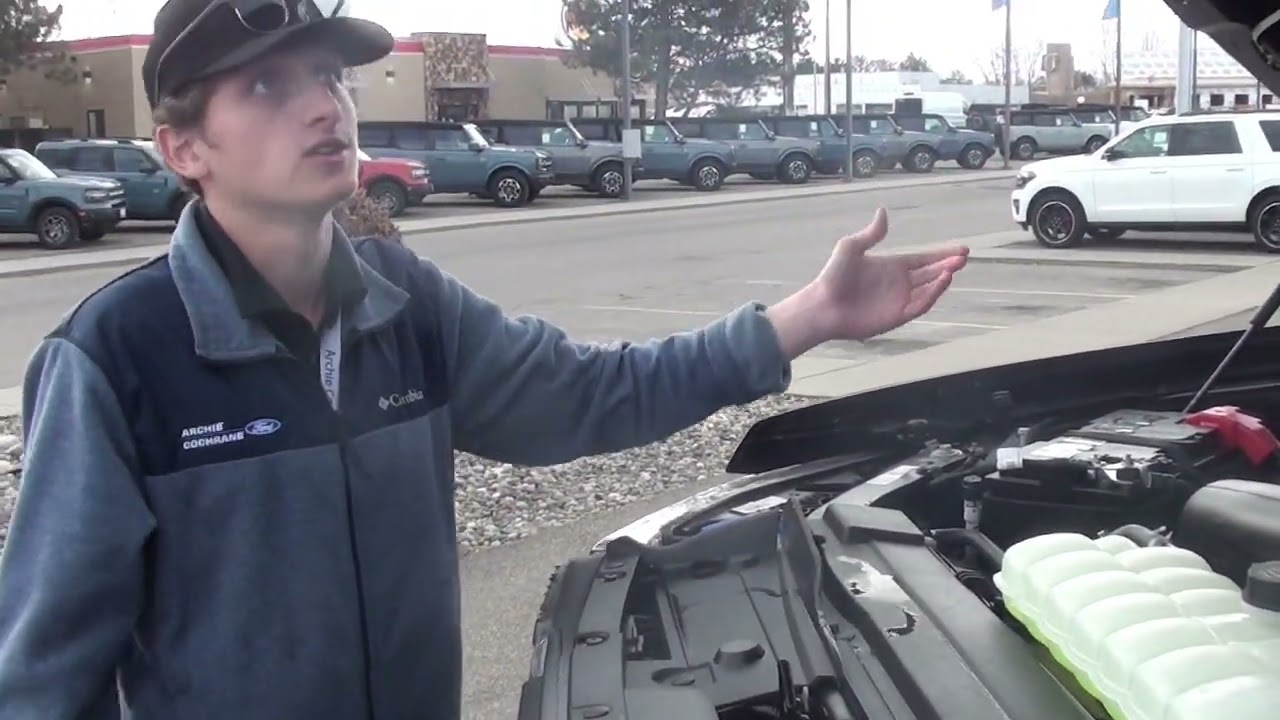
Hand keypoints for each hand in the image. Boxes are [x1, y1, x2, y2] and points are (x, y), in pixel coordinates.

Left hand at [765, 208, 968, 358]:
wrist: (823, 305)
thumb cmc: (833, 276)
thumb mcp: (850, 247)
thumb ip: (871, 234)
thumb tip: (883, 211)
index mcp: (891, 266)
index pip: (923, 259)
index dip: (942, 254)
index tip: (962, 249)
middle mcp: (899, 283)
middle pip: (931, 273)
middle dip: (948, 265)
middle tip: (964, 257)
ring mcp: (899, 301)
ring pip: (929, 289)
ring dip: (942, 279)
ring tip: (953, 267)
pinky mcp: (897, 317)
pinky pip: (920, 305)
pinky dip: (932, 294)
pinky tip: (941, 281)